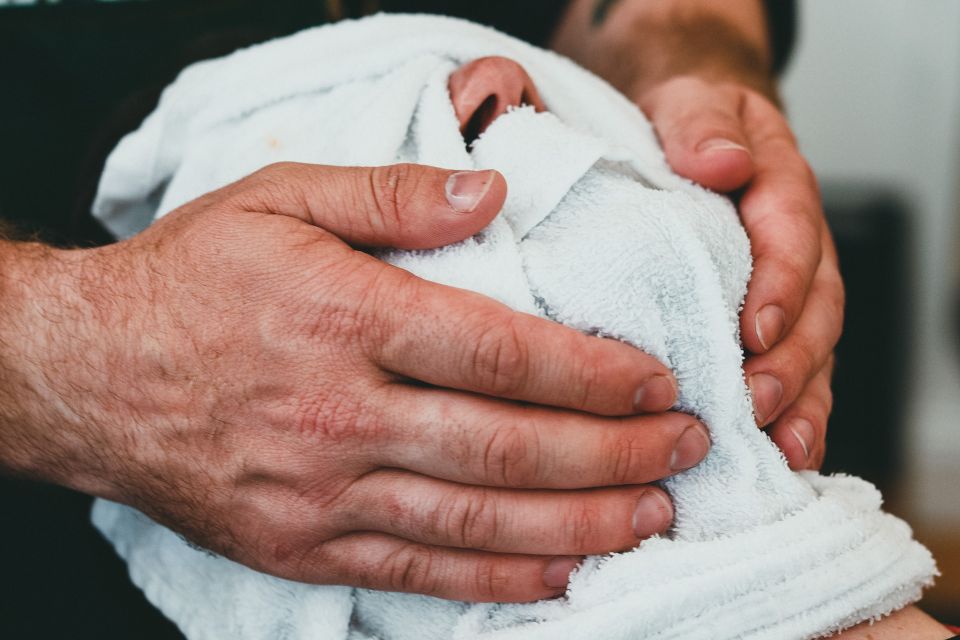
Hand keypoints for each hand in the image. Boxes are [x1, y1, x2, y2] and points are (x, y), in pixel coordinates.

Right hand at [0, 162, 709, 601]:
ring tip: (652, 515)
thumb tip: (493, 192)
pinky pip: (417, 574)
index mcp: (343, 319)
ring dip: (579, 522)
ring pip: (477, 523)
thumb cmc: (192, 279)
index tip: (656, 381)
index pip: (499, 353)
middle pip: (507, 447)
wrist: (87, 373)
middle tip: (685, 449)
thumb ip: (393, 194)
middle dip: (613, 452)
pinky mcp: (301, 548)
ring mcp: (320, 495)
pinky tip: (563, 574)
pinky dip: (498, 581)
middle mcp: (338, 416)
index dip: (592, 373)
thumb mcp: (280, 198)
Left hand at [638, 76, 843, 469]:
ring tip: (782, 449)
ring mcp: (789, 293)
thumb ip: (703, 126)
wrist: (696, 139)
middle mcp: (797, 250)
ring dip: (801, 403)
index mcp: (780, 191)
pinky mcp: (770, 326)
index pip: (792, 239)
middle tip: (759, 404)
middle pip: (815, 310)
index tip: (753, 332)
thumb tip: (721, 162)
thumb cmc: (690, 129)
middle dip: (792, 362)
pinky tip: (776, 457)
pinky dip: (791, 415)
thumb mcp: (690, 104)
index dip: (780, 288)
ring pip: (812, 353)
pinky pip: (793, 373)